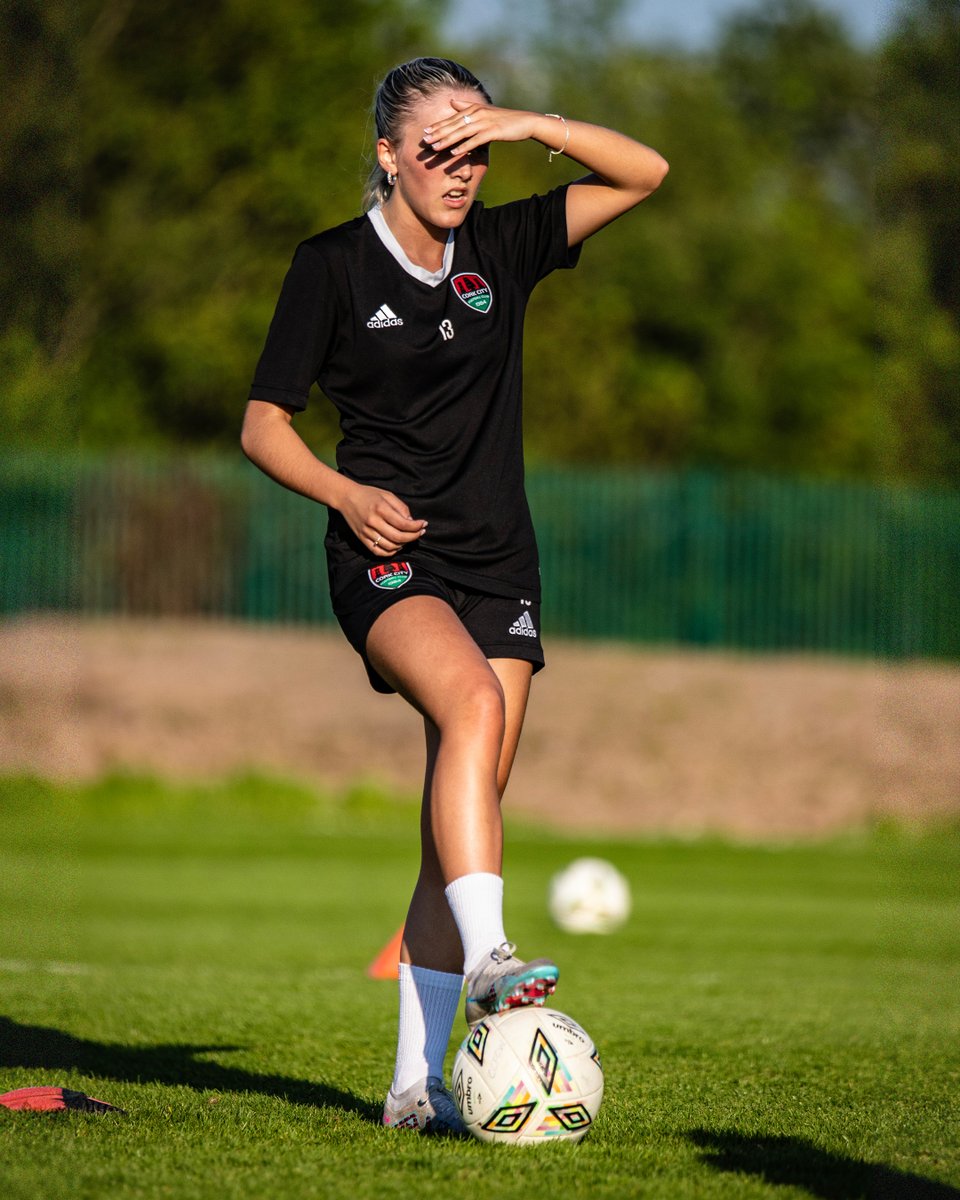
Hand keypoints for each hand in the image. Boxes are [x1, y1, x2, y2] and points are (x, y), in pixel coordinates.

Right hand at [340, 482, 426, 556]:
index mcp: (381, 509)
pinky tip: (396, 545)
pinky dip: (390, 552)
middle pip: (398, 537)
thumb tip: (412, 522)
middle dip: (413, 537)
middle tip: (420, 533)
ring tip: (408, 538)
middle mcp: (373, 522)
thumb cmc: (369, 494)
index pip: (403, 524)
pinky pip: (378, 551)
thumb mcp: (387, 495)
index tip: (424, 524)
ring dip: (403, 545)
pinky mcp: (362, 538)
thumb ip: (401, 508)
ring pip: (390, 546)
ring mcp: (366, 532)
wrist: (346, 497)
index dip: (417, 527)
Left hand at [422, 97, 542, 155]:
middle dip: (438, 133)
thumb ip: (467, 107)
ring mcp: (484, 122)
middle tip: (424, 141)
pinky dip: (464, 147)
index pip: (452, 118)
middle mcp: (477, 114)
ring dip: (447, 140)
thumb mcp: (485, 112)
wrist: (525, 122)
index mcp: (473, 109)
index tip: (425, 133)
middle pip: (454, 125)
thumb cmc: (504, 120)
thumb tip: (452, 102)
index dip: (438, 126)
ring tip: (435, 148)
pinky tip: (454, 153)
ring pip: (461, 132)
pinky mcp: (492, 131)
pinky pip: (475, 141)